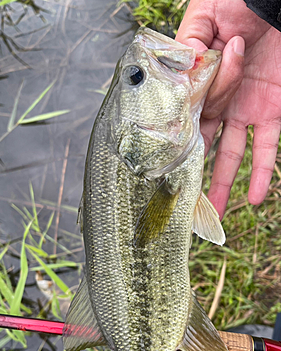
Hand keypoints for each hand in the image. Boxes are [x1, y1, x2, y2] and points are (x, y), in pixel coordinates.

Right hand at [176, 0, 280, 217]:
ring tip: (216, 212)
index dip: (176, 142)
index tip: (164, 170)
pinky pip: (266, 148)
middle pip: (202, 144)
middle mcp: (220, 101)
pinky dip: (262, 173)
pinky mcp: (271, 111)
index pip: (185, 117)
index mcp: (198, 81)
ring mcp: (245, 108)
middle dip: (193, 172)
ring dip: (224, 183)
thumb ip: (186, 47)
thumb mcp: (204, 17)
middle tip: (183, 202)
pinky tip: (254, 198)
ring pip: (230, 154)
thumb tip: (176, 78)